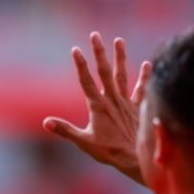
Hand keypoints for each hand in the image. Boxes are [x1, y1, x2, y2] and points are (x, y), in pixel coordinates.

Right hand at [43, 32, 150, 184]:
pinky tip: (148, 64)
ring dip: (120, 57)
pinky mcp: (137, 107)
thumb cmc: (108, 151)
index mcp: (97, 106)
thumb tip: (46, 122)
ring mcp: (125, 102)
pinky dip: (145, 77)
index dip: (80, 65)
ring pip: (122, 75)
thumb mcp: (84, 142)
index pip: (86, 81)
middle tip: (95, 35)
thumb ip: (65, 130)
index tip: (75, 49)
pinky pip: (141, 89)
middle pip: (104, 71)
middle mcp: (112, 99)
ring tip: (119, 40)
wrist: (135, 157)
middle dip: (99, 52)